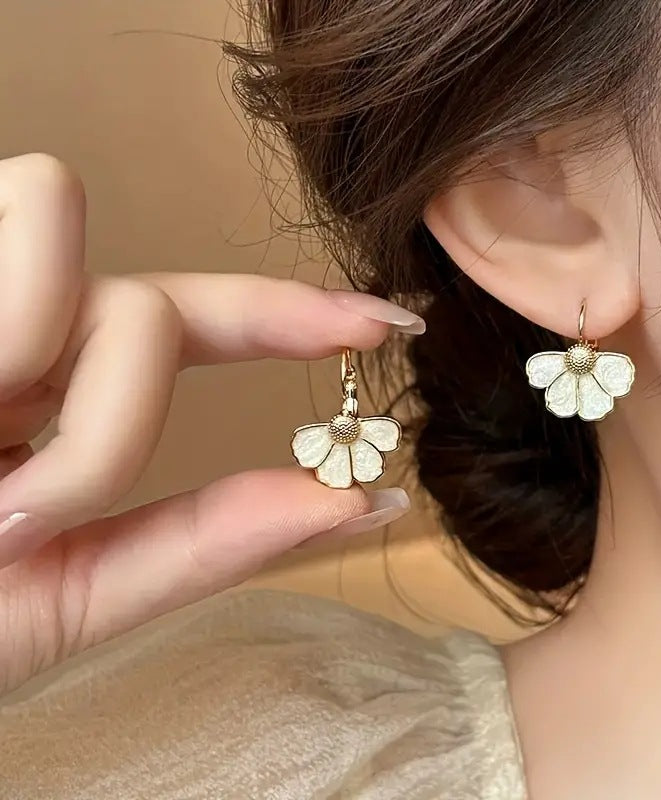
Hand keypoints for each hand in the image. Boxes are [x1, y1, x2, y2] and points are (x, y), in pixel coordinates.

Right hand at [0, 154, 420, 693]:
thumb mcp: (64, 599)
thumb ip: (205, 544)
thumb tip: (355, 502)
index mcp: (48, 399)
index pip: (193, 322)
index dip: (296, 314)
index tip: (392, 319)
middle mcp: (7, 333)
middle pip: (151, 307)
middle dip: (113, 419)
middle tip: (17, 508)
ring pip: (83, 258)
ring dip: (49, 378)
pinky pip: (23, 223)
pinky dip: (10, 330)